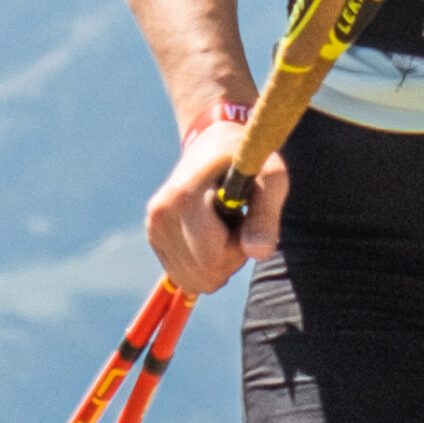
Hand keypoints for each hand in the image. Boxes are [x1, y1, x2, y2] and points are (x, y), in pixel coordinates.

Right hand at [144, 103, 282, 301]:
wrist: (213, 142)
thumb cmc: (247, 158)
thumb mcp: (270, 178)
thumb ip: (266, 215)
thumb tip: (259, 253)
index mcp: (183, 198)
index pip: (212, 259)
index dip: (238, 250)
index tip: (244, 219)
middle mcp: (160, 215)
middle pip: (202, 276)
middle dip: (229, 259)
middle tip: (237, 222)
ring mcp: (153, 227)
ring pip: (192, 280)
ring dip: (217, 262)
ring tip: (223, 225)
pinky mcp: (154, 236)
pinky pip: (183, 274)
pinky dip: (202, 263)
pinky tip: (209, 232)